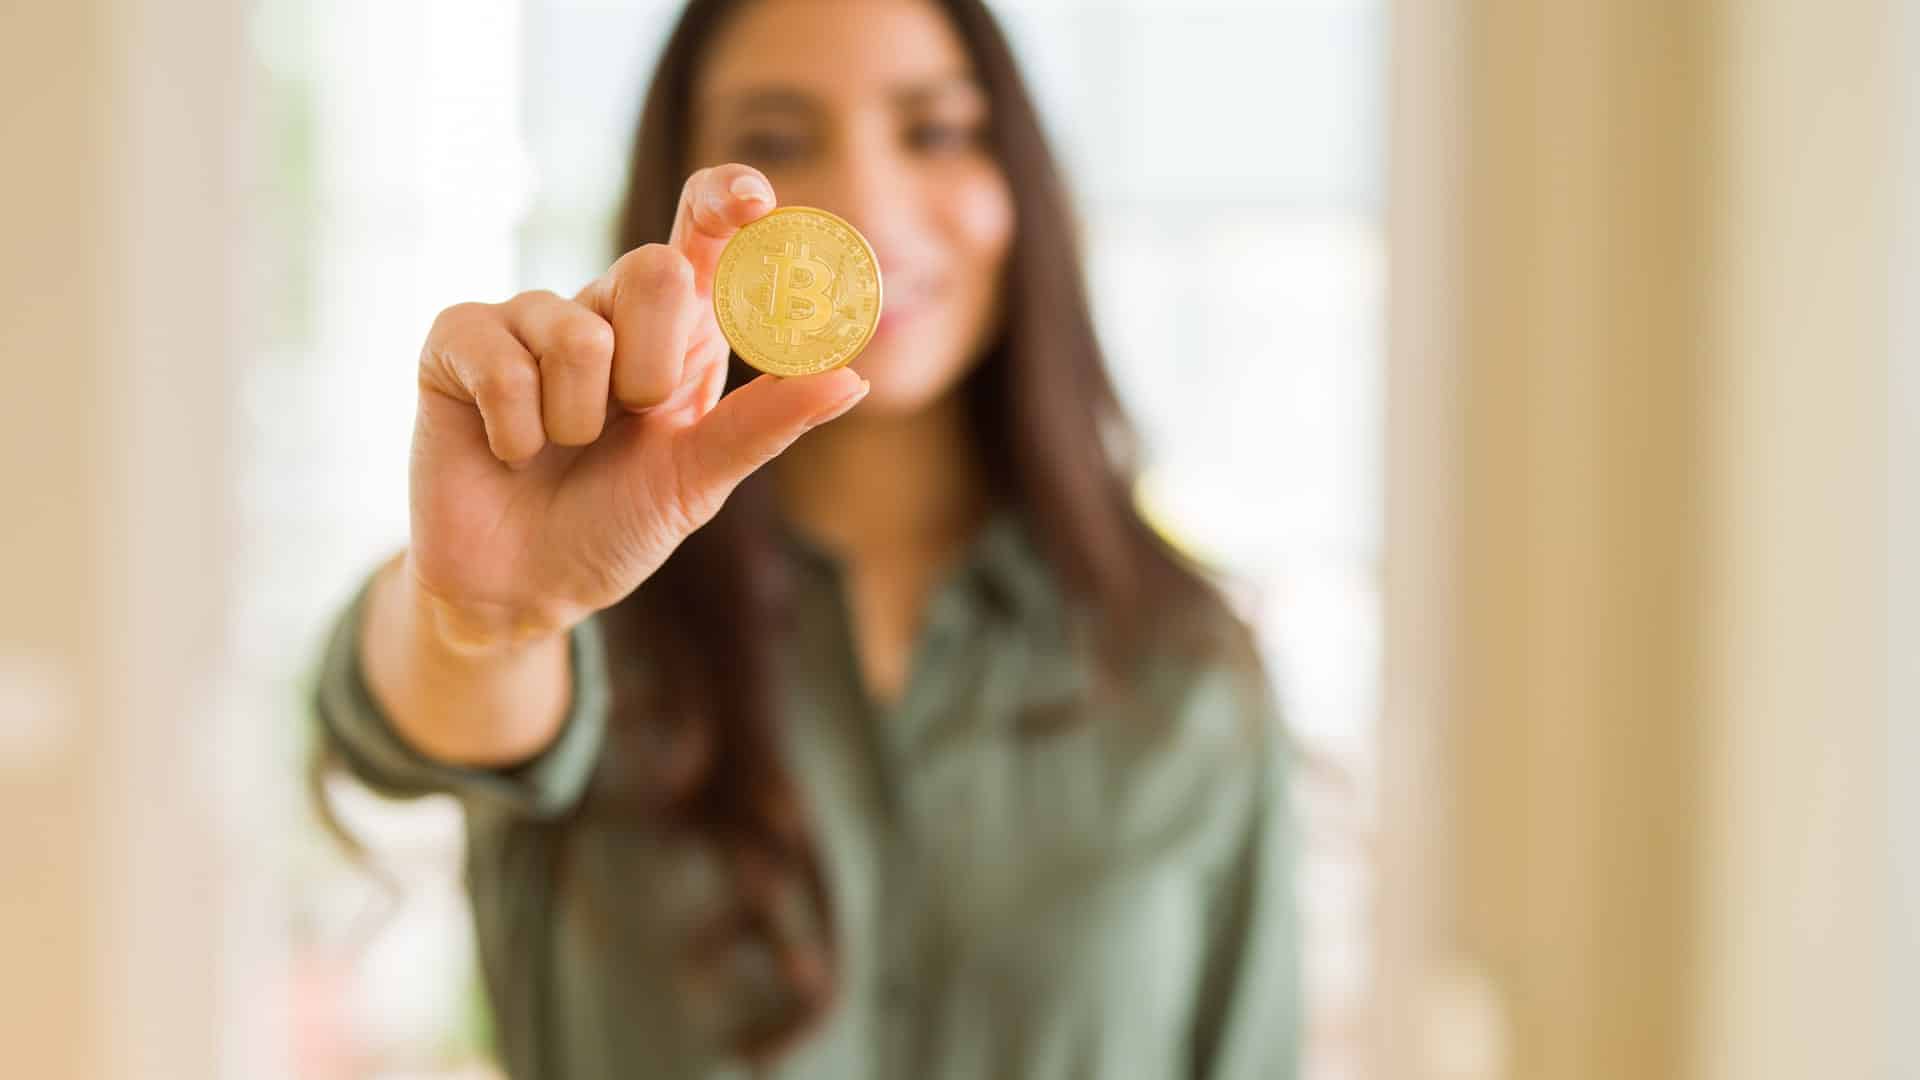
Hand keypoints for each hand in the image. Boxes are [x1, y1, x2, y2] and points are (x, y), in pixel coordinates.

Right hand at [403, 164, 867, 650]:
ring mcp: (527, 319)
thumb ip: (768, 424)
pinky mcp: (456, 341)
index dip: (726, 200)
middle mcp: (605, 309)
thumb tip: (852, 376)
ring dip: (577, 421)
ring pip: (577, 331)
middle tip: (630, 420)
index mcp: (676, 331)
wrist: (521, 591)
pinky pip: (501, 360)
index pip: (704, 232)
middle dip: (653, 368)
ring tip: (560, 449)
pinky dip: (515, 428)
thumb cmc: (614, 527)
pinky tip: (508, 451)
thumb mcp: (700, 481)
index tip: (754, 203)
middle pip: (653, 269)